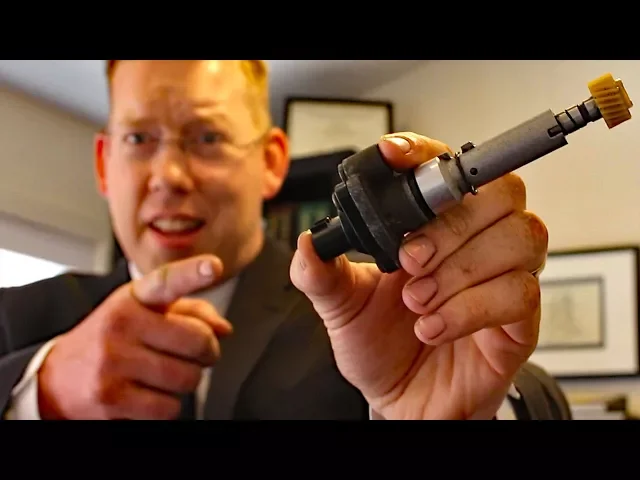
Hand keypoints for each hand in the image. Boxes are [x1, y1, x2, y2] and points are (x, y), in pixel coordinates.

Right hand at [37, 255, 231, 419]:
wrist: (57, 380)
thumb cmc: (111, 340)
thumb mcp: (143, 313)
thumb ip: (188, 312)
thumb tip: (223, 329)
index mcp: (132, 299)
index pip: (166, 281)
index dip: (193, 273)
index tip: (213, 266)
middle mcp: (121, 326)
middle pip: (198, 342)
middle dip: (207, 352)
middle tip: (196, 354)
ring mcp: (114, 363)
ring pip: (188, 379)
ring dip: (187, 381)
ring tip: (164, 374)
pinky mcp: (112, 401)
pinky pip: (170, 408)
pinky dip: (168, 406)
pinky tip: (149, 394)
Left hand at [290, 132, 547, 419]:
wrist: (401, 400)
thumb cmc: (379, 348)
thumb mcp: (340, 307)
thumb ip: (320, 273)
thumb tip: (307, 243)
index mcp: (433, 227)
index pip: (445, 167)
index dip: (424, 153)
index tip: (392, 157)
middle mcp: (474, 243)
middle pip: (497, 193)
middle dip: (448, 225)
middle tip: (408, 261)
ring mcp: (501, 278)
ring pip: (518, 237)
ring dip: (460, 269)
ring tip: (419, 301)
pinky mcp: (518, 320)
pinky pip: (519, 293)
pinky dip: (470, 309)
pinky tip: (435, 327)